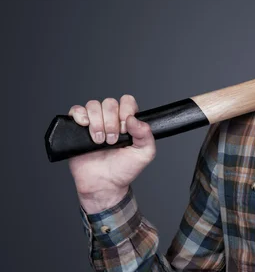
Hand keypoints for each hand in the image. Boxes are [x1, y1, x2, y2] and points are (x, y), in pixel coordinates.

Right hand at [67, 94, 155, 213]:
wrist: (104, 185)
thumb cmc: (124, 169)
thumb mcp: (144, 153)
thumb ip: (146, 135)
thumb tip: (133, 119)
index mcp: (127, 121)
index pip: (127, 101)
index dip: (126, 111)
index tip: (125, 129)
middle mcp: (111, 119)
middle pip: (109, 103)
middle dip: (110, 122)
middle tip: (112, 140)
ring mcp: (94, 123)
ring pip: (93, 105)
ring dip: (97, 122)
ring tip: (100, 141)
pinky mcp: (78, 129)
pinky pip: (76, 110)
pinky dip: (80, 115)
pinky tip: (85, 126)